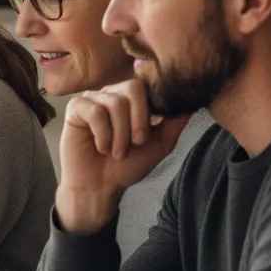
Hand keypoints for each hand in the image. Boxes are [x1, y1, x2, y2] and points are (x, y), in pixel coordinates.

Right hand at [57, 80, 189, 234]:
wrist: (101, 186)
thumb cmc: (127, 165)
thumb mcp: (161, 143)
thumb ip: (176, 121)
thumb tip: (194, 100)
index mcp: (132, 98)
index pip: (150, 85)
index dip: (154, 108)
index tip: (149, 134)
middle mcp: (112, 93)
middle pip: (133, 88)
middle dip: (139, 121)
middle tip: (136, 143)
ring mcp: (93, 99)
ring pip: (115, 103)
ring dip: (120, 135)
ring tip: (116, 152)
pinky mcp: (75, 109)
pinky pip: (95, 112)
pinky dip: (103, 135)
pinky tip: (101, 148)